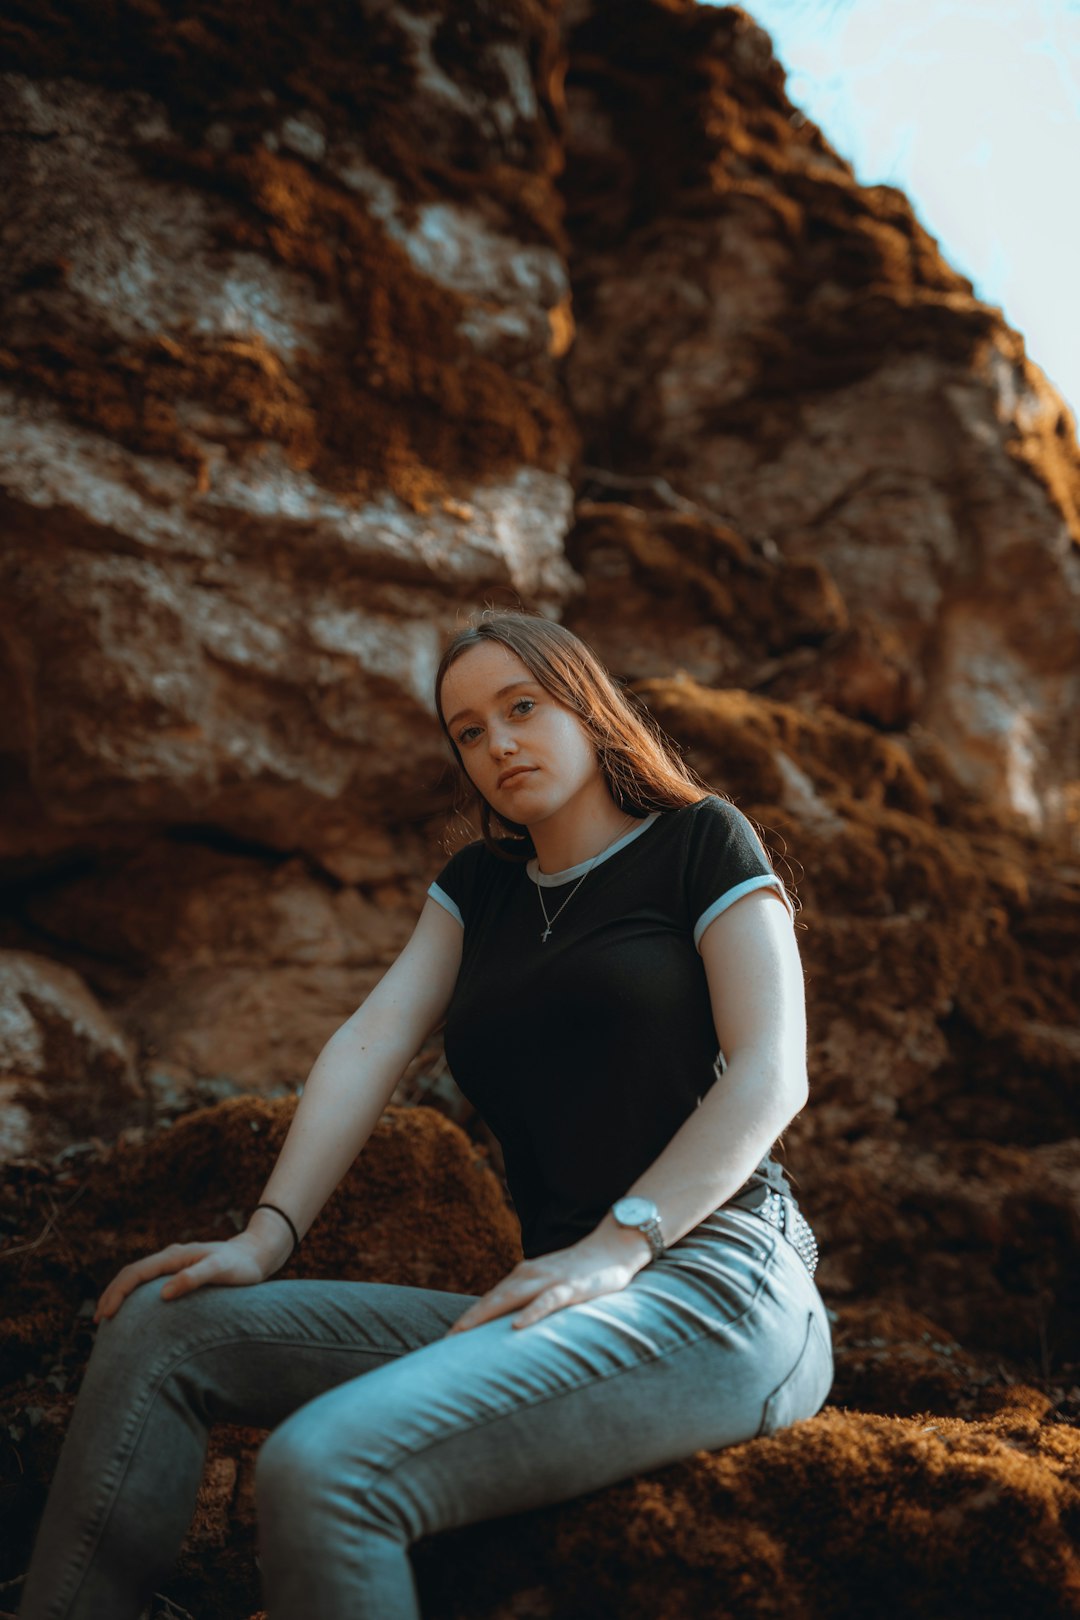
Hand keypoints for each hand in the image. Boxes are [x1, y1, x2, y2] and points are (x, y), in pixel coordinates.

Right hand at [93, 1232, 274, 1323]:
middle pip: (132, 1274)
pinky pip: (150, 1283)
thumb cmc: (240, 1265)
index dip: (118, 1292)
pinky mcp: (180, 1274)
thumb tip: (163, 1293)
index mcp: (174, 1256)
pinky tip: (135, 1313)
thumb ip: (194, 1277)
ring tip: (108, 1318)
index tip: (106, 1314)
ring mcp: (174, 1265)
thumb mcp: (220, 1269)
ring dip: (121, 1294)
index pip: (136, 1272)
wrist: (256, 1255)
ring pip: (139, 1278)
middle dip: (113, 1294)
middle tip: (99, 1320)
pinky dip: (136, 1296)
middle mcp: (170, 1259)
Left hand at [444, 1227, 650, 1334]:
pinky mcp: (571, 1287)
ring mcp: (550, 1280)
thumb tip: (512, 1325)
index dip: (469, 1318)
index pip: (490, 1300)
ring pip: (512, 1298)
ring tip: (465, 1333)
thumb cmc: (580, 1271)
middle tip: (447, 1341)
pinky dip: (532, 1313)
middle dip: (468, 1320)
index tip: (448, 1339)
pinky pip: (548, 1301)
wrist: (613, 1246)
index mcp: (524, 1277)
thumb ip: (530, 1299)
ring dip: (486, 1315)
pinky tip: (518, 1326)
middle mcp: (530, 1275)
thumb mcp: (550, 1285)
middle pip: (493, 1299)